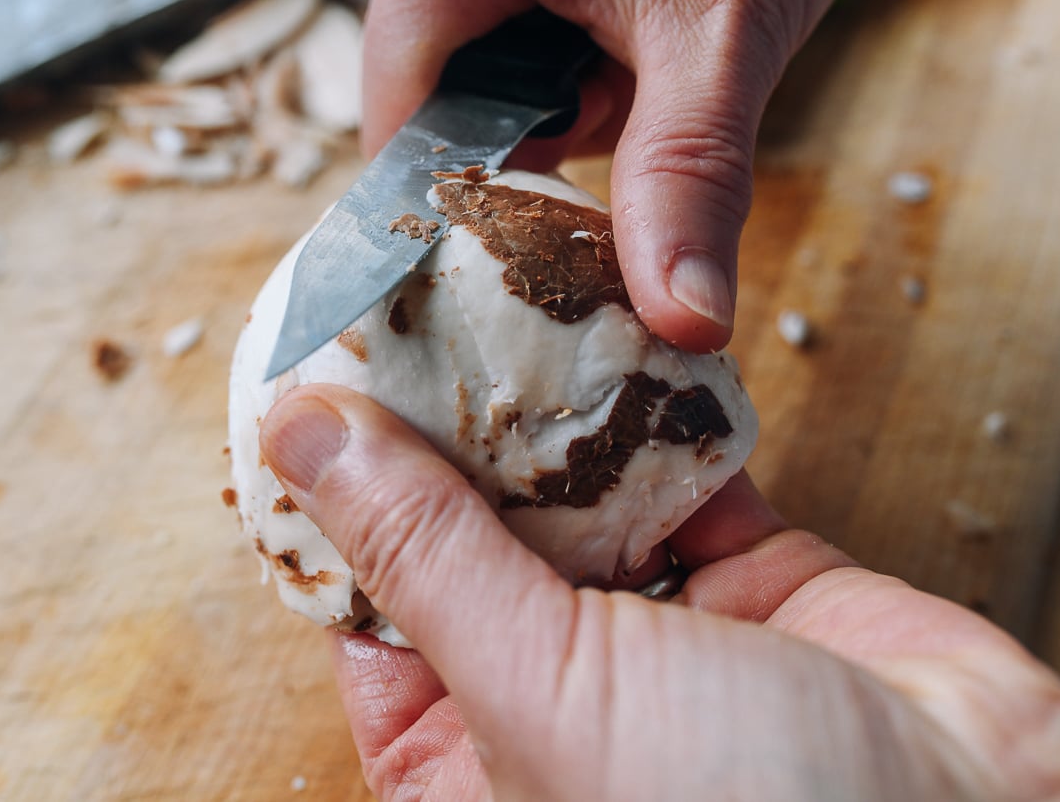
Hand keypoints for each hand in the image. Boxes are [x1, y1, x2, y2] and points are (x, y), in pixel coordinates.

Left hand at [260, 385, 1059, 800]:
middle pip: (469, 541)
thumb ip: (423, 555)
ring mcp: (660, 637)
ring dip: (546, 411)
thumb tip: (304, 439)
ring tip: (487, 303)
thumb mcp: (533, 690)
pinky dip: (657, 410)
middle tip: (394, 321)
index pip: (366, 616)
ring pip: (578, 495)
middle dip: (440, 440)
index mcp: (469, 764)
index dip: (331, 510)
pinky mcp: (755, 580)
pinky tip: (613, 333)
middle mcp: (558, 702)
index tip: (305, 396)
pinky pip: (685, 473)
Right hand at [362, 0, 872, 350]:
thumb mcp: (722, 22)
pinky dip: (607, 79)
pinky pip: (550, 55)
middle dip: (551, 160)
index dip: (459, 222)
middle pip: (457, 121)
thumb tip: (683, 319)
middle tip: (636, 140)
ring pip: (512, 93)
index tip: (521, 291)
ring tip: (663, 64)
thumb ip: (689, 173)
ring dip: (592, 114)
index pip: (401, 132)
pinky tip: (657, 53)